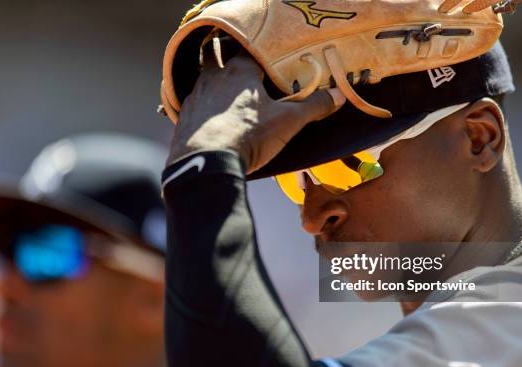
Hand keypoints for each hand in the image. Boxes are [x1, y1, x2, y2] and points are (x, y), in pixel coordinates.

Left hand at [167, 53, 345, 173]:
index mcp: (240, 71)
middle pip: (214, 53)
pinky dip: (200, 105)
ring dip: (211, 79)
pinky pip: (192, 102)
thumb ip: (313, 106)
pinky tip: (209, 117)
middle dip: (223, 53)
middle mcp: (214, 77)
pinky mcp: (183, 117)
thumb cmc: (249, 136)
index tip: (265, 52)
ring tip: (223, 89)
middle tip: (236, 61)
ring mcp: (195, 96)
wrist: (206, 164)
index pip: (247, 46)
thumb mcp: (288, 122)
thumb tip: (338, 95)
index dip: (257, 48)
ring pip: (201, 77)